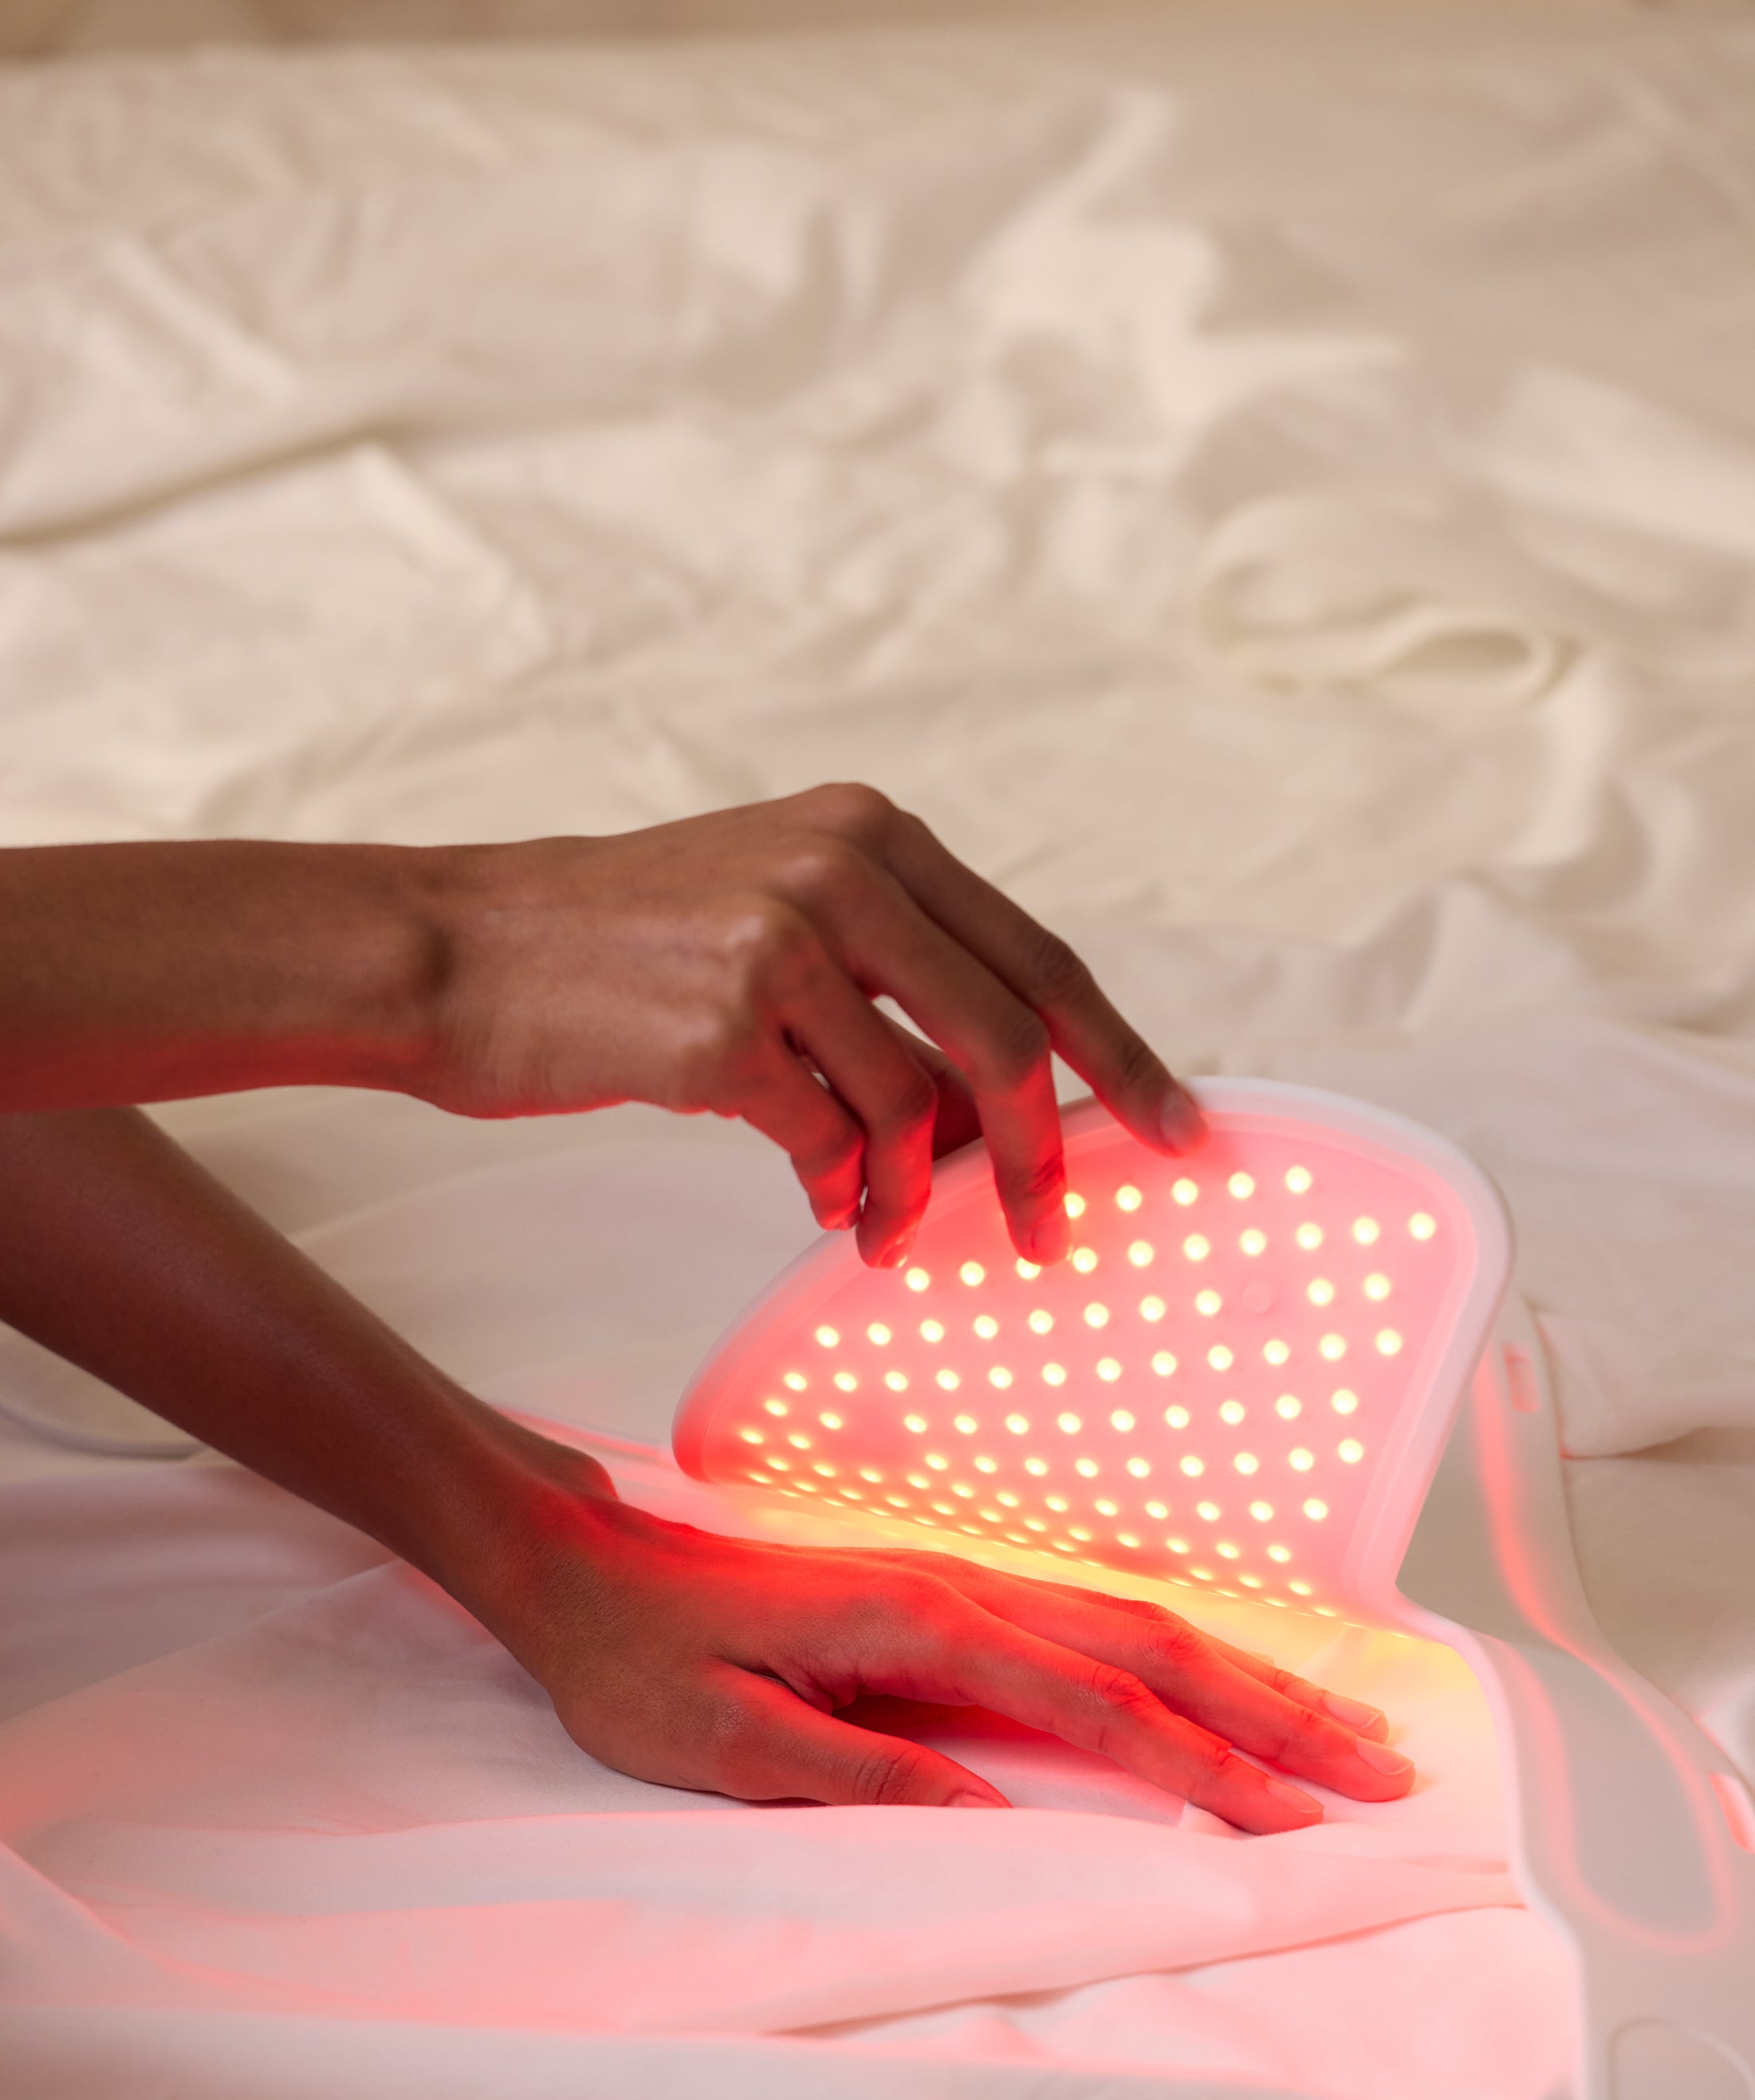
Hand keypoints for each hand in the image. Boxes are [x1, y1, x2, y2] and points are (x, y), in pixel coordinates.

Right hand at [427, 783, 1201, 1267]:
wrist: (455, 953)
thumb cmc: (615, 952)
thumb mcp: (769, 907)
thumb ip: (887, 971)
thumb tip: (1001, 1102)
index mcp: (869, 833)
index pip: (1038, 955)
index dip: (1118, 1053)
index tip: (1178, 1128)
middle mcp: (839, 870)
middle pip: (1007, 1036)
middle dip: (1043, 1154)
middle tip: (1050, 1231)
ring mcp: (781, 943)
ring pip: (919, 1105)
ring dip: (916, 1192)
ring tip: (885, 1228)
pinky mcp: (723, 1028)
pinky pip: (829, 1143)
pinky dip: (835, 1189)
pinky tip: (811, 1198)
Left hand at [480, 1452, 1410, 1832]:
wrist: (580, 1566)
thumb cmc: (638, 1661)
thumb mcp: (724, 1741)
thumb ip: (859, 1772)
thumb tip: (996, 1817)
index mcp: (922, 1624)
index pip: (1101, 1704)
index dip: (1208, 1764)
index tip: (1298, 1820)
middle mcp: (963, 1587)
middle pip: (1157, 1645)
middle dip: (1277, 1709)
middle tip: (1386, 1769)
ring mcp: (961, 1581)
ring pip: (1137, 1622)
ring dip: (1248, 1672)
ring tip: (1342, 1724)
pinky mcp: (946, 1594)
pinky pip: (1092, 1620)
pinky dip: (1181, 1651)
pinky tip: (1222, 1675)